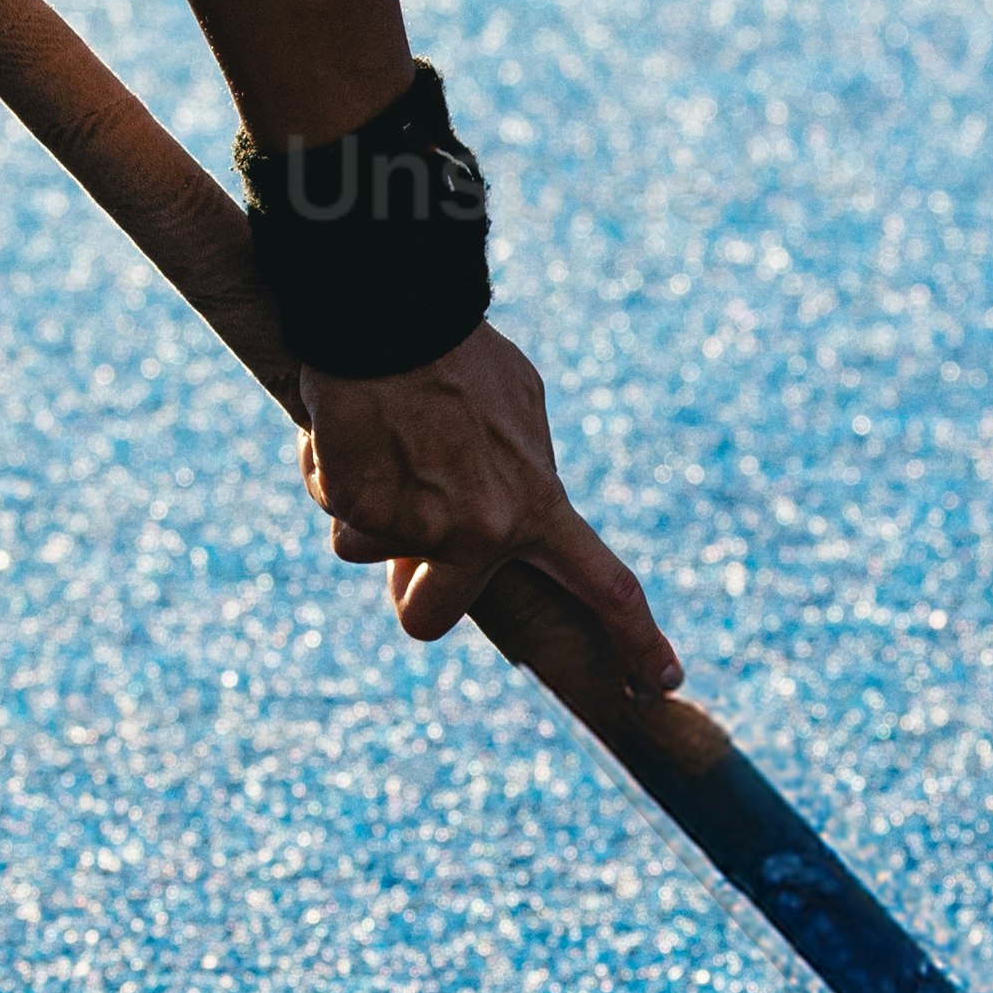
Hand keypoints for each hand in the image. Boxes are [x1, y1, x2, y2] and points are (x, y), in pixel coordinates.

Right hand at [294, 324, 680, 685]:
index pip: (605, 586)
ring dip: (360, 505)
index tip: (662, 680)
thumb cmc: (457, 355)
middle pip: (426, 618)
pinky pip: (331, 506)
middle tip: (401, 536)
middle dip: (405, 591)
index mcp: (536, 506)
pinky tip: (350, 425)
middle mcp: (481, 531)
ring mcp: (416, 527)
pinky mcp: (356, 508)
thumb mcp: (521, 407)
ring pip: (362, 552)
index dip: (636, 639)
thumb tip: (515, 512)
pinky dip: (330, 470)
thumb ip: (524, 472)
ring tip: (380, 441)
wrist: (392, 312)